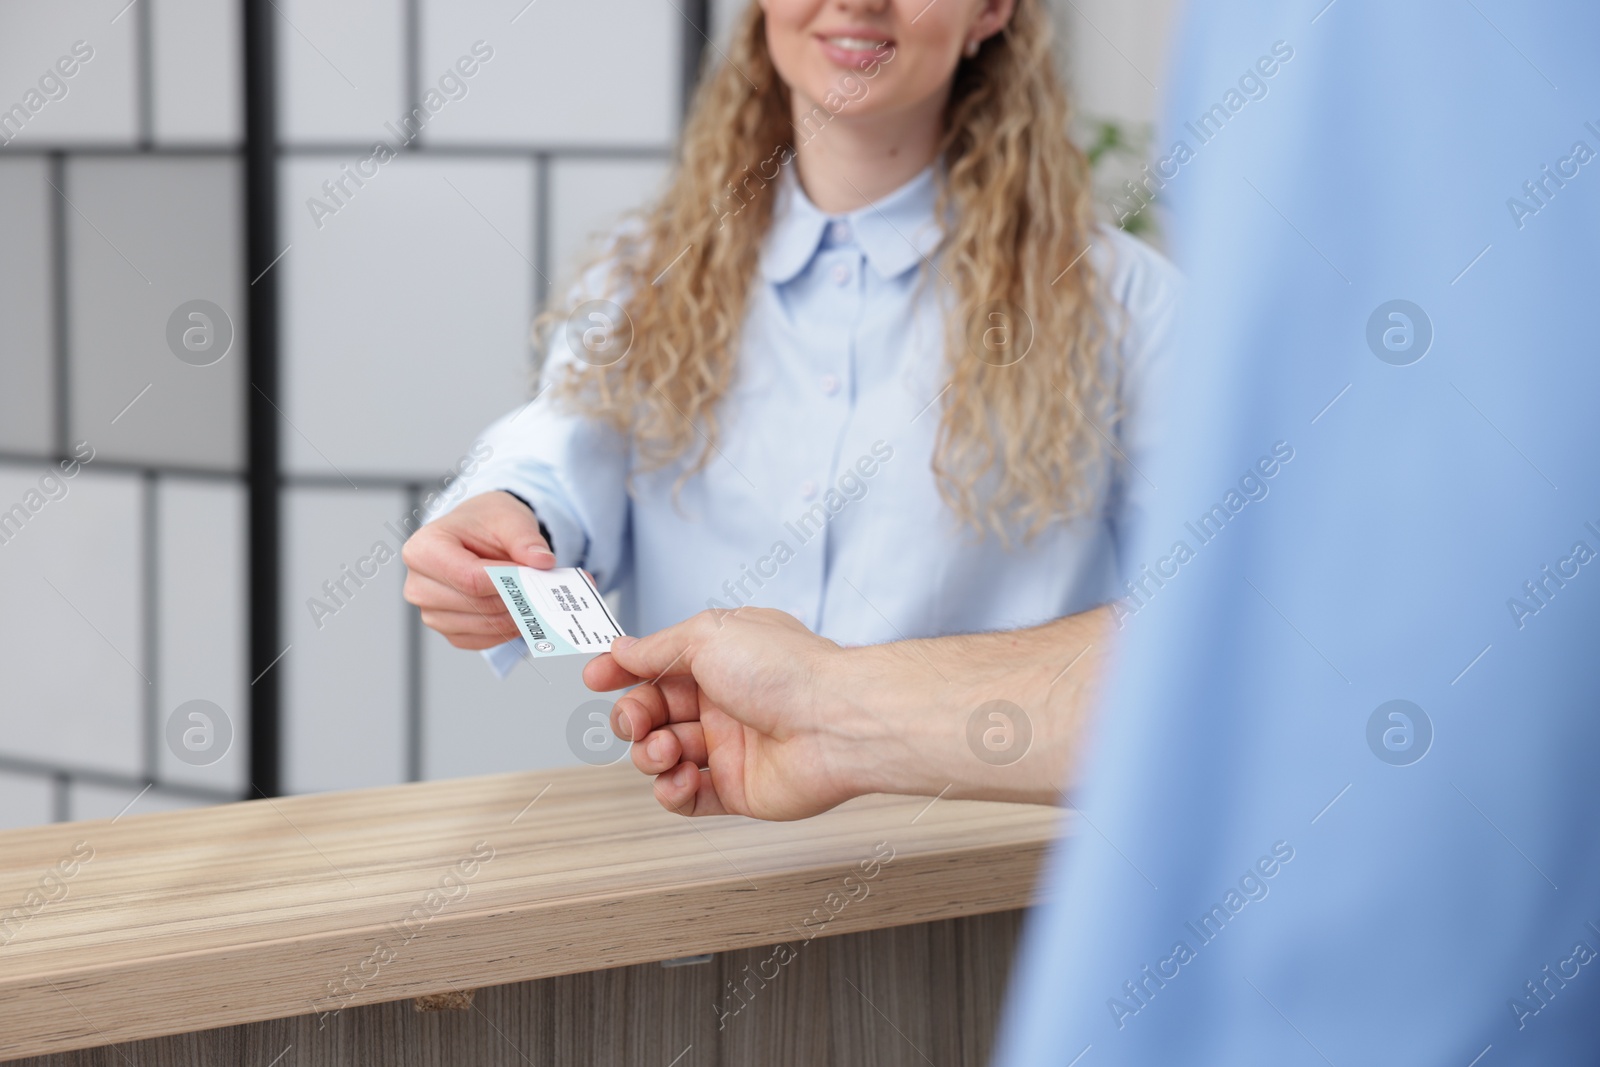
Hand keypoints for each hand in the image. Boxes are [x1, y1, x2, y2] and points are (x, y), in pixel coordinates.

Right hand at [402, 491, 555, 648]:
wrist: (475, 534)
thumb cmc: (484, 524)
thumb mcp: (508, 518)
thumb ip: (525, 539)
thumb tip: (542, 562)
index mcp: (424, 549)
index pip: (468, 577)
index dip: (506, 581)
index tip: (532, 574)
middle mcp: (419, 584)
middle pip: (475, 603)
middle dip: (513, 598)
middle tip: (541, 589)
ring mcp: (430, 611)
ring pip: (480, 625)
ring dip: (512, 616)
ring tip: (533, 599)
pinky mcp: (446, 629)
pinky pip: (479, 640)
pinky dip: (504, 630)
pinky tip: (519, 613)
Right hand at [586, 605, 1111, 817]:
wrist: (834, 723)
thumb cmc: (786, 672)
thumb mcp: (707, 636)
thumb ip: (658, 648)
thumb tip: (623, 648)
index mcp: (720, 659)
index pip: (657, 666)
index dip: (623, 672)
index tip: (596, 677)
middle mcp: (725, 702)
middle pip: (654, 713)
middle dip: (634, 716)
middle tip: (637, 721)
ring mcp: (731, 747)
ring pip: (665, 756)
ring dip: (650, 755)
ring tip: (664, 751)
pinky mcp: (738, 789)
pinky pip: (688, 797)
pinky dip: (671, 792)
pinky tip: (677, 780)